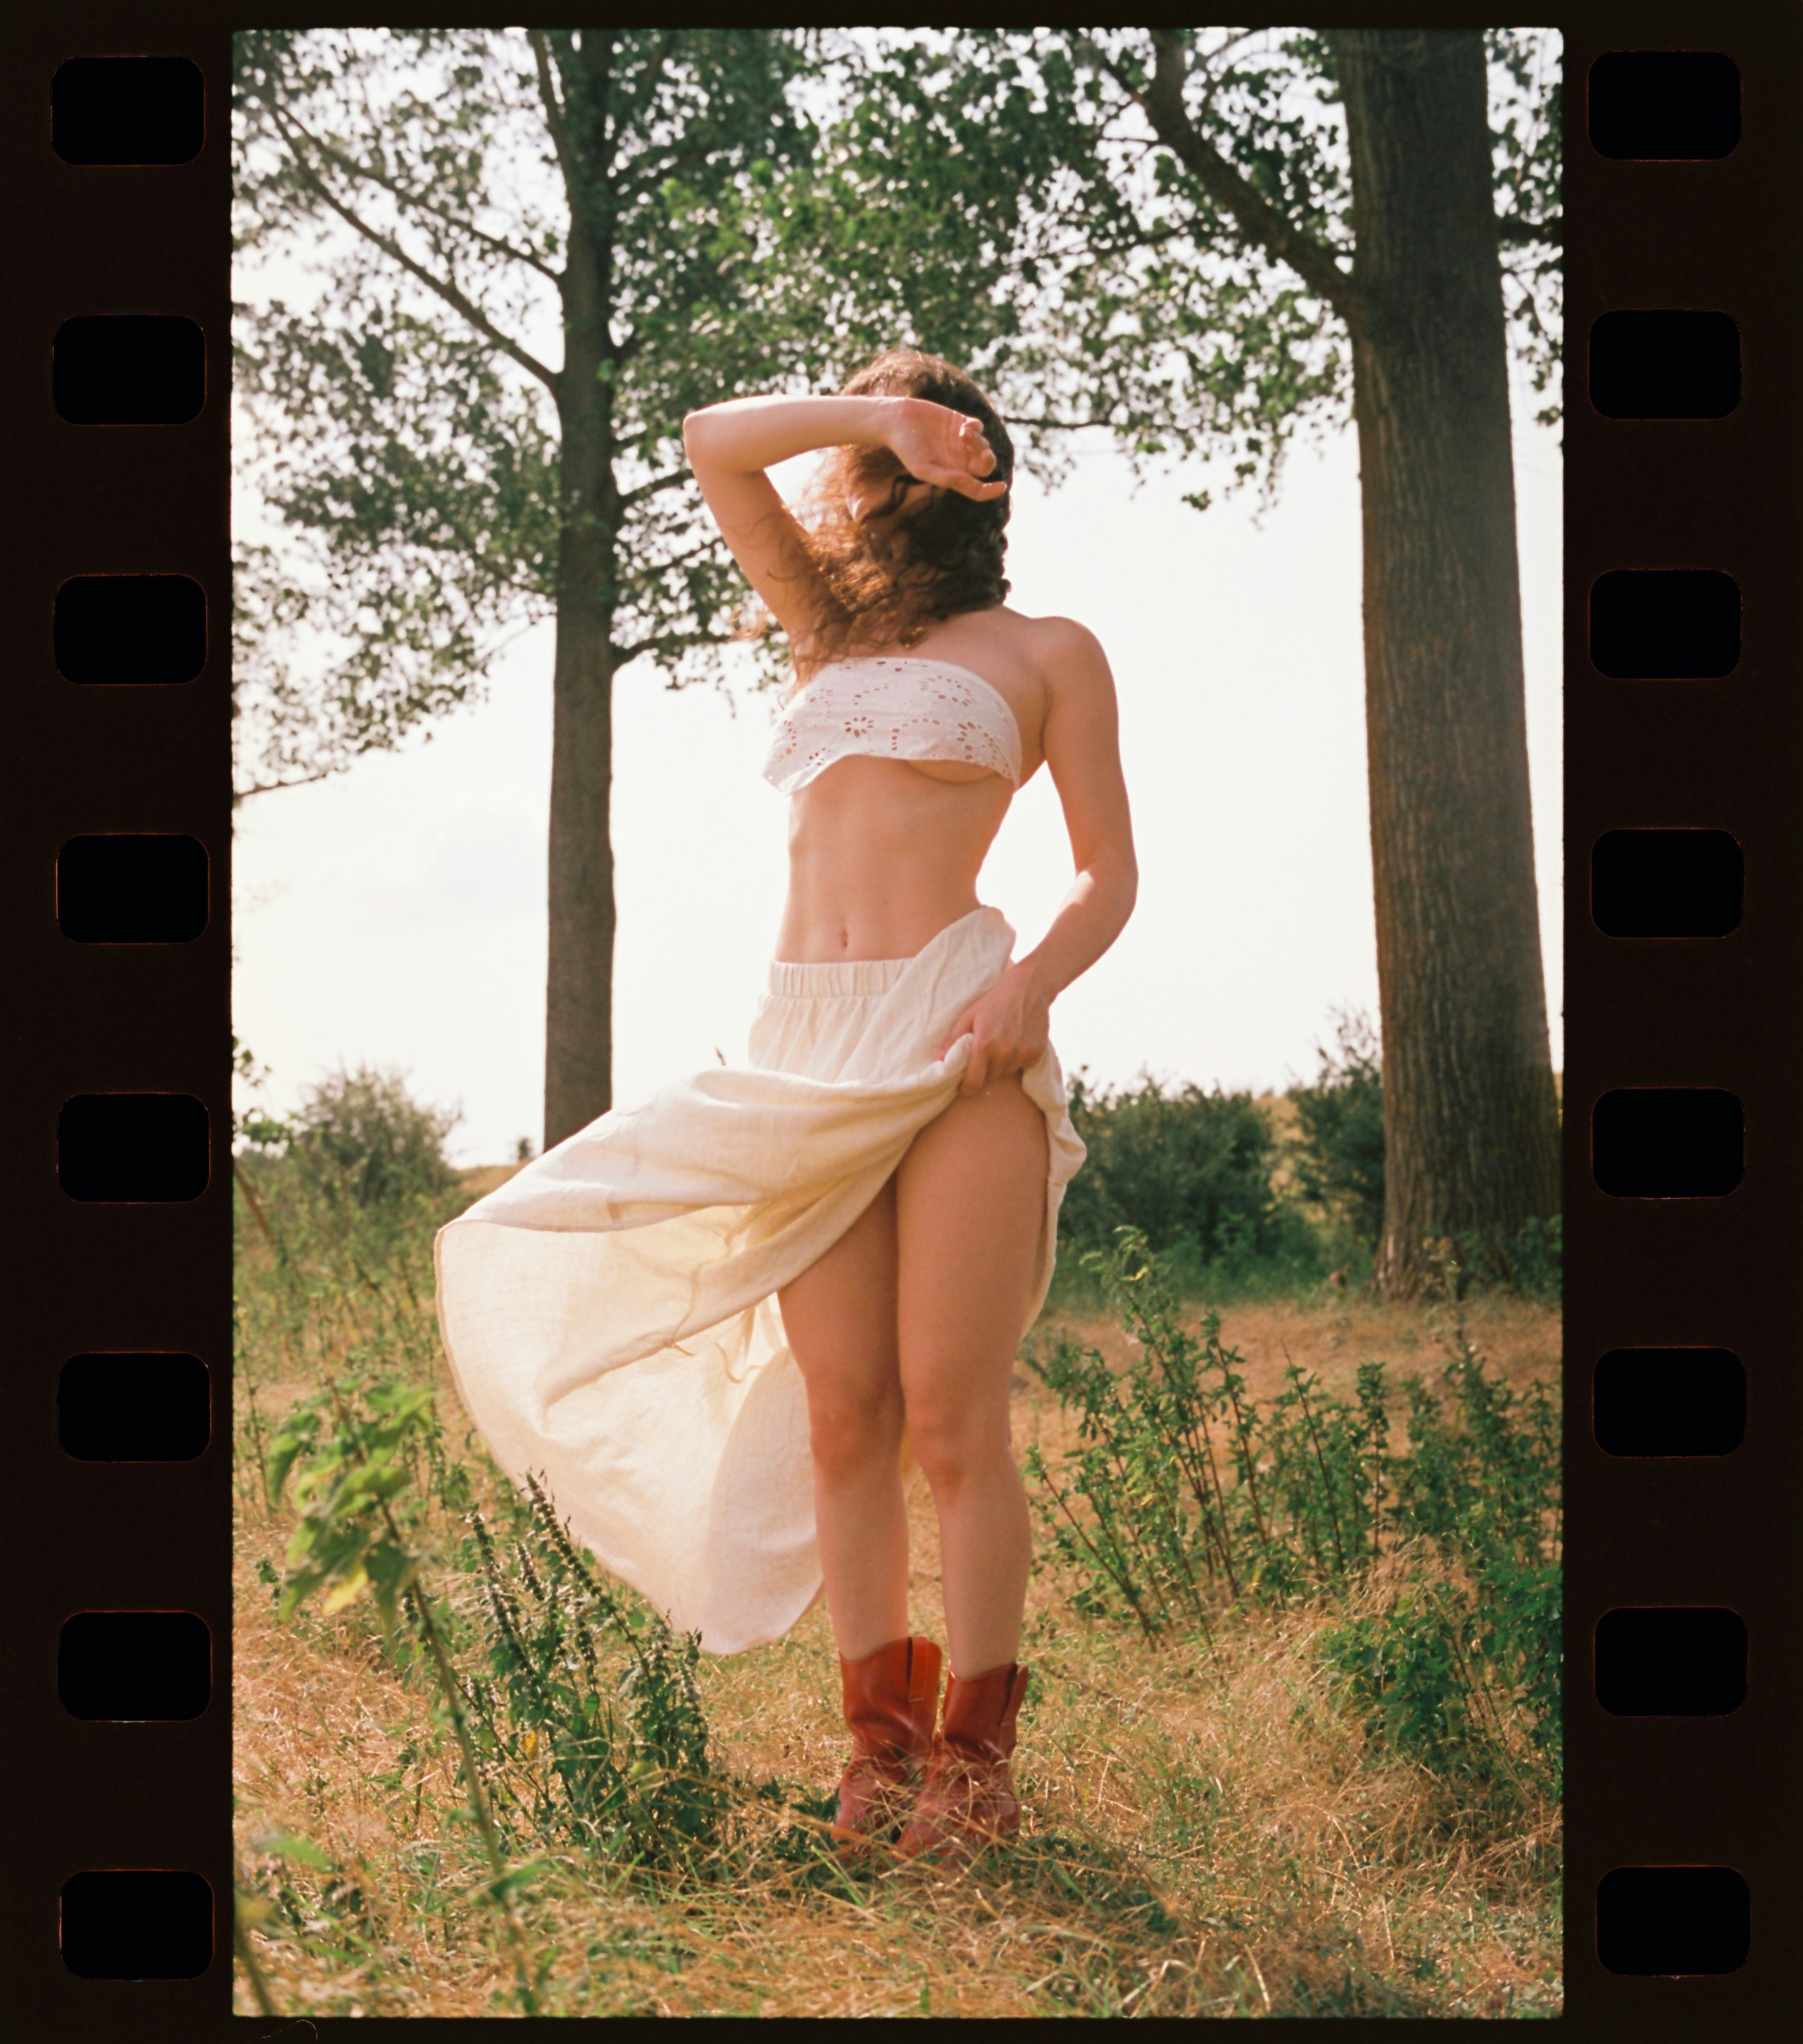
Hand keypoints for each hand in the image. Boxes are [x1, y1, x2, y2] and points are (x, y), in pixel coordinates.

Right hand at [886, 398, 1008, 502]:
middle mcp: (960, 460)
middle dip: (988, 461)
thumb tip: (969, 482)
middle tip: (983, 455)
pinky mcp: (960, 422)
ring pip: (984, 445)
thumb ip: (946, 478)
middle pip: (985, 465)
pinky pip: (978, 427)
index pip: (976, 488)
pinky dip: (976, 429)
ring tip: (963, 434)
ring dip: (978, 442)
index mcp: (953, 475)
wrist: (898, 421)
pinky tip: (964, 428)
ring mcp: (962, 441)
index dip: (990, 491)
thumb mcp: (923, 468)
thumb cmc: (907, 449)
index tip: (1000, 487)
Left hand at [939, 963, 1049, 1095]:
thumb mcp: (968, 1017)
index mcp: (983, 1045)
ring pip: (1006, 1073)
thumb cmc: (994, 1001)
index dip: (966, 1089)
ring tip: (1001, 1045)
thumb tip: (938, 1062)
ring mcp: (1021, 1054)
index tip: (964, 1088)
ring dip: (1001, 1066)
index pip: (973, 1083)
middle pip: (990, 1079)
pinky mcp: (1036, 1053)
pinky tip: (1016, 1042)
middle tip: (984, 1054)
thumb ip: (952, 1041)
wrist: (1029, 989)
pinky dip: (1017, 1060)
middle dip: (984, 1072)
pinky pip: (1021, 1067)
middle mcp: (1003, 1053)